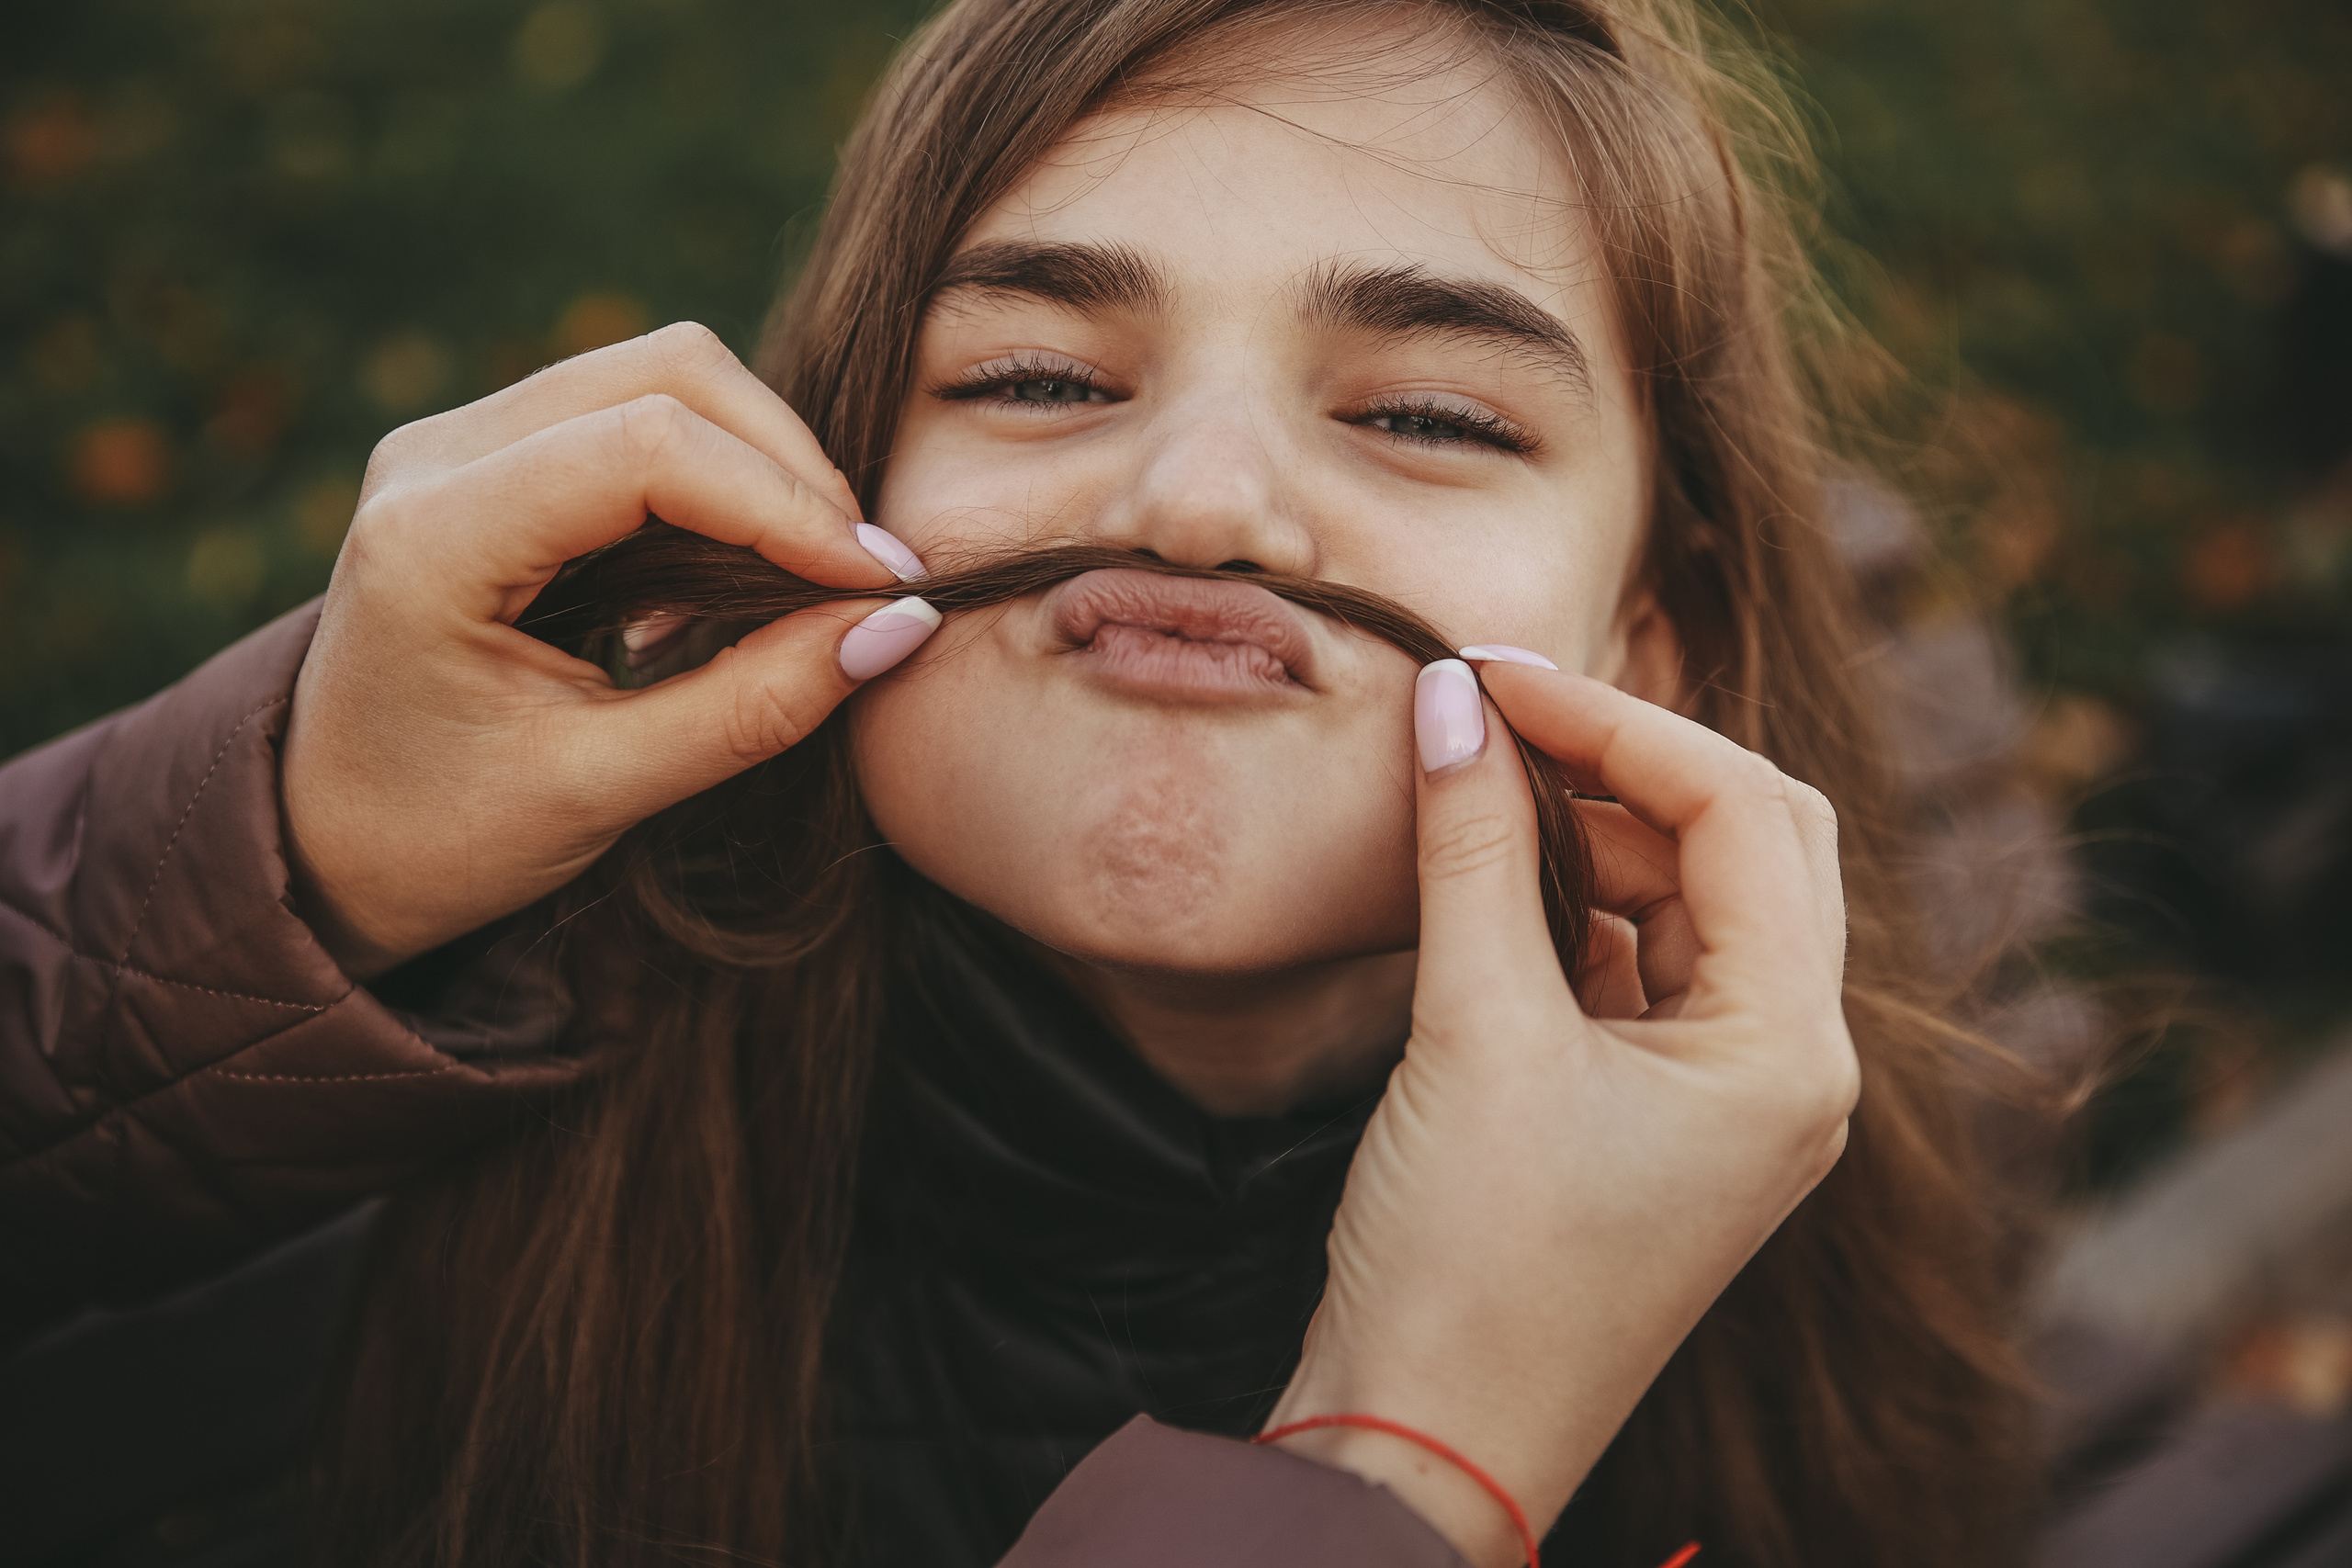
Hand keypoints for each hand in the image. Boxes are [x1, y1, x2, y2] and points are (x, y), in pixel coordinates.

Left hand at [282, 323, 931, 977]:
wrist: (320, 842)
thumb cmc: (442, 836)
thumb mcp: (603, 792)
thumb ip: (753, 706)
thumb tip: (896, 626)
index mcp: (432, 537)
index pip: (648, 449)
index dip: (786, 504)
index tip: (877, 584)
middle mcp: (434, 455)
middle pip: (668, 371)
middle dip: (788, 464)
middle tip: (859, 578)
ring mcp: (458, 438)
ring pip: (662, 372)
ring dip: (759, 460)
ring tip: (803, 581)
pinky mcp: (491, 452)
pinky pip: (637, 410)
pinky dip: (718, 474)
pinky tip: (734, 576)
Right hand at [1267, 660, 1856, 1567]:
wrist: (1427, 1444)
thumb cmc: (1469, 1267)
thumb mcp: (1473, 1032)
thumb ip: (1475, 848)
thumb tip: (1453, 700)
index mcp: (1788, 1049)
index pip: (1740, 811)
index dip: (1616, 720)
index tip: (1492, 673)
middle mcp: (1787, 1069)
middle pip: (1748, 842)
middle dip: (1629, 763)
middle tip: (1498, 708)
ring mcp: (1729, 1101)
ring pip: (1694, 903)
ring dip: (1599, 833)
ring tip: (1480, 784)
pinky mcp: (1660, 1122)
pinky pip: (1645, 971)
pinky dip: (1576, 909)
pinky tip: (1494, 878)